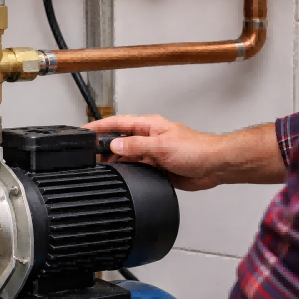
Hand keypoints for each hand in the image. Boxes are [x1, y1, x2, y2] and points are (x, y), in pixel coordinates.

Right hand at [84, 115, 224, 190]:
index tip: (84, 131)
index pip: (117, 122)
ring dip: (115, 161)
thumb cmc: (197, 150)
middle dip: (102, 145)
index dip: (99, 126)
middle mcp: (148, 138)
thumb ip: (136, 145)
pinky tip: (121, 175)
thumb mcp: (161, 146)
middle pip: (118, 139)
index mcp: (149, 126)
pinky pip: (135, 168)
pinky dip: (126, 171)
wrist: (214, 166)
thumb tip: (115, 144)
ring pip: (125, 155)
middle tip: (89, 154)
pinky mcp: (154, 167)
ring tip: (102, 166)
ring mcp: (150, 153)